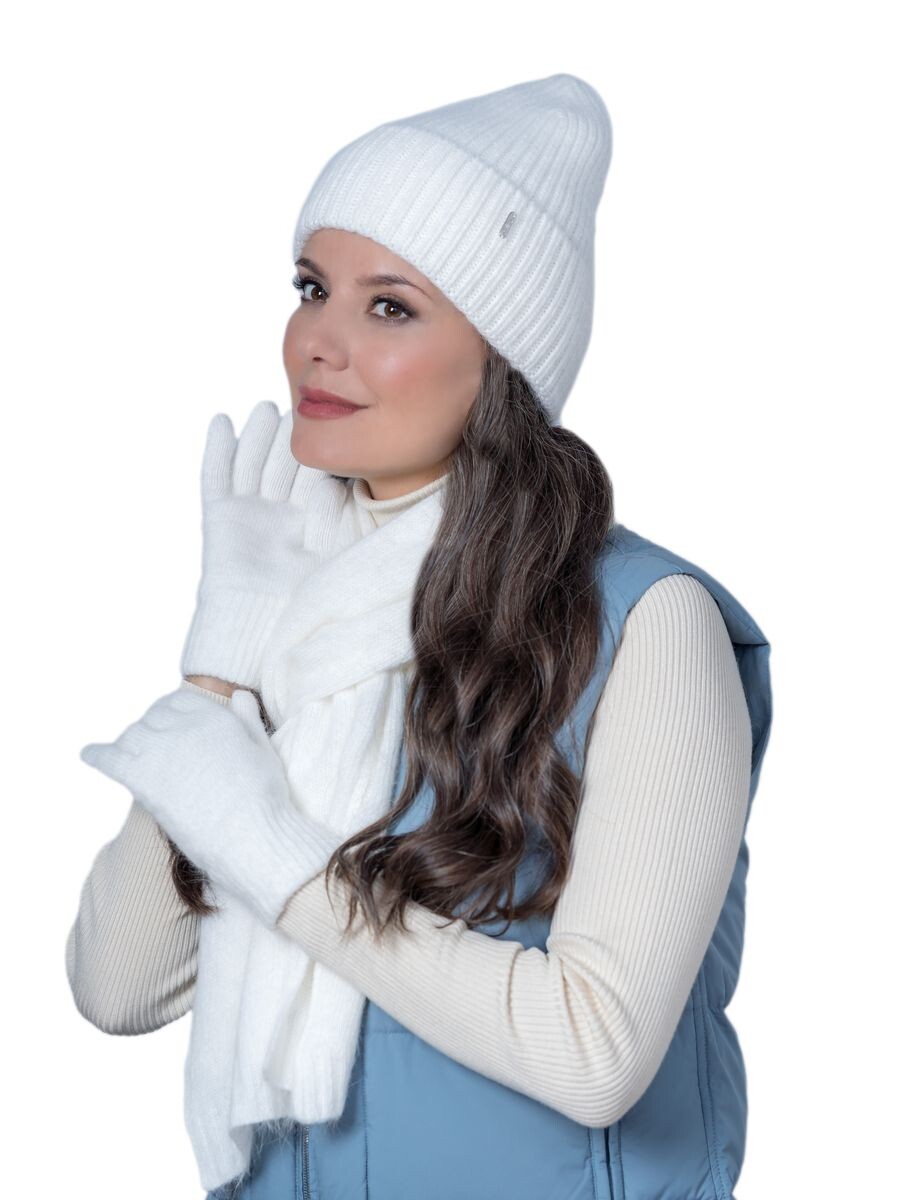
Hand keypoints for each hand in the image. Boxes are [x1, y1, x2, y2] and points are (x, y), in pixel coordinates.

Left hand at [79, 686, 341, 926]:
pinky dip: (97, 754)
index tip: (166, 725)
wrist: (251, 835)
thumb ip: (247, 719)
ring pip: (131, 735)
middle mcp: (185, 728)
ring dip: (128, 743)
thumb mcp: (262, 749)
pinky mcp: (144, 779)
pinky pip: (109, 758)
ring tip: (127, 754)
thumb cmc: (264, 798)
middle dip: (148, 728)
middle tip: (146, 744)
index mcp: (215, 717)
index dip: (169, 712)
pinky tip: (89, 754)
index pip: (178, 701)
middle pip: (151, 717)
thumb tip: (239, 694)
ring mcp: (162, 751)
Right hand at [179, 401, 318, 692]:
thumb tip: (372, 500)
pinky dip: (218, 450)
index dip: (327, 454)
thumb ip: (345, 532)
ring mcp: (248, 519)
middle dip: (294, 436)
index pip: (319, 481)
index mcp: (311, 531)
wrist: (248, 650)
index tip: (344, 421)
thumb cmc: (298, 621)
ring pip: (253, 464)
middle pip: (286, 466)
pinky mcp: (219, 523)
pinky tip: (223, 422)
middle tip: (305, 400)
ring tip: (268, 406)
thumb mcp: (333, 569)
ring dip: (259, 435)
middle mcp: (281, 521)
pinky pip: (216, 478)